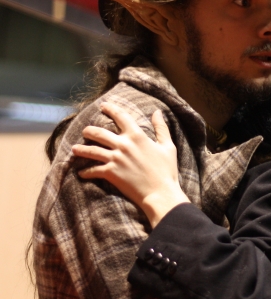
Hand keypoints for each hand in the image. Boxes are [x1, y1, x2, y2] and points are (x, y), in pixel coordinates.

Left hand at [72, 102, 189, 227]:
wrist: (161, 193)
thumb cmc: (166, 171)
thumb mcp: (168, 146)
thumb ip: (161, 128)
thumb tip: (157, 112)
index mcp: (137, 136)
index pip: (121, 117)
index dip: (111, 109)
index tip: (103, 105)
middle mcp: (123, 145)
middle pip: (99, 133)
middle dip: (89, 130)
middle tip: (85, 130)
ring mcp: (115, 159)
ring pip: (91, 150)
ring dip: (81, 149)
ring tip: (74, 149)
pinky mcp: (111, 173)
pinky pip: (93, 170)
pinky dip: (86, 172)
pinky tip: (81, 173)